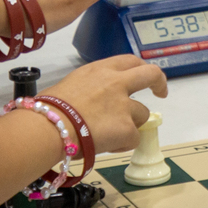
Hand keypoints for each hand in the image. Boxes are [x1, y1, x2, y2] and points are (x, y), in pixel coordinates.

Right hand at [45, 53, 166, 154]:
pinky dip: (122, 144)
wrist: (48, 128)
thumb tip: (86, 102)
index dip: (139, 68)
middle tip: (161, 93)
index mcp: (100, 70)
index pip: (129, 61)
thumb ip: (87, 89)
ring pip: (141, 114)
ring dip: (130, 124)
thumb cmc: (46, 110)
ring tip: (107, 133)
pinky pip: (133, 138)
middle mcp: (116, 83)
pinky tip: (105, 146)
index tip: (143, 77)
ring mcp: (124, 105)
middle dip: (159, 83)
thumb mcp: (68, 86)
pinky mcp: (127, 128)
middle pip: (150, 74)